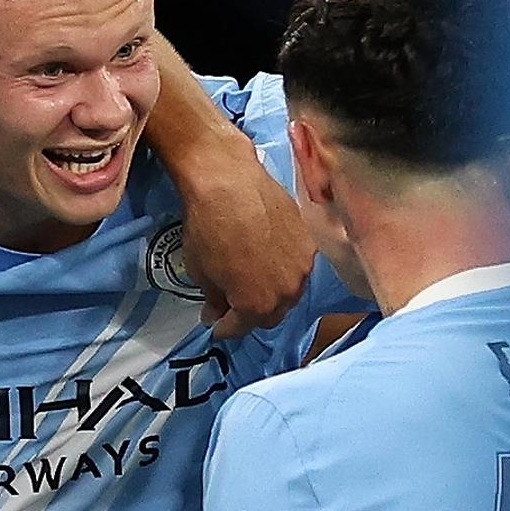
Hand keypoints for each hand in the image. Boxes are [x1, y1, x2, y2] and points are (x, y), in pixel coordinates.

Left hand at [174, 139, 313, 338]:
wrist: (228, 182)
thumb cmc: (207, 229)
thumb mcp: (200, 272)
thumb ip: (214, 299)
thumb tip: (215, 312)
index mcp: (257, 305)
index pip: (241, 328)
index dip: (225, 328)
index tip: (216, 324)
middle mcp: (286, 292)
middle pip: (271, 315)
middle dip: (252, 313)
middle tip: (234, 302)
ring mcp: (302, 266)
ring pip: (289, 291)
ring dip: (271, 291)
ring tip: (254, 277)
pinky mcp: (309, 241)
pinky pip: (296, 265)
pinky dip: (282, 266)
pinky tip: (268, 254)